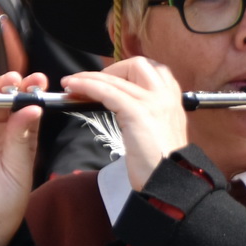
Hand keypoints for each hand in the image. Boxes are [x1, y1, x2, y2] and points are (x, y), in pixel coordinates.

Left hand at [62, 57, 189, 191]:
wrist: (170, 181)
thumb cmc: (163, 165)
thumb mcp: (161, 133)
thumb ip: (151, 117)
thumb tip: (126, 111)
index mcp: (174, 101)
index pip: (154, 70)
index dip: (129, 71)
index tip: (112, 80)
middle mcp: (166, 96)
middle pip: (138, 64)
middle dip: (112, 70)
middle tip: (94, 82)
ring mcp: (153, 102)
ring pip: (116, 78)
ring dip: (89, 77)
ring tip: (71, 83)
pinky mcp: (137, 113)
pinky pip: (107, 91)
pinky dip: (87, 86)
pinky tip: (73, 89)